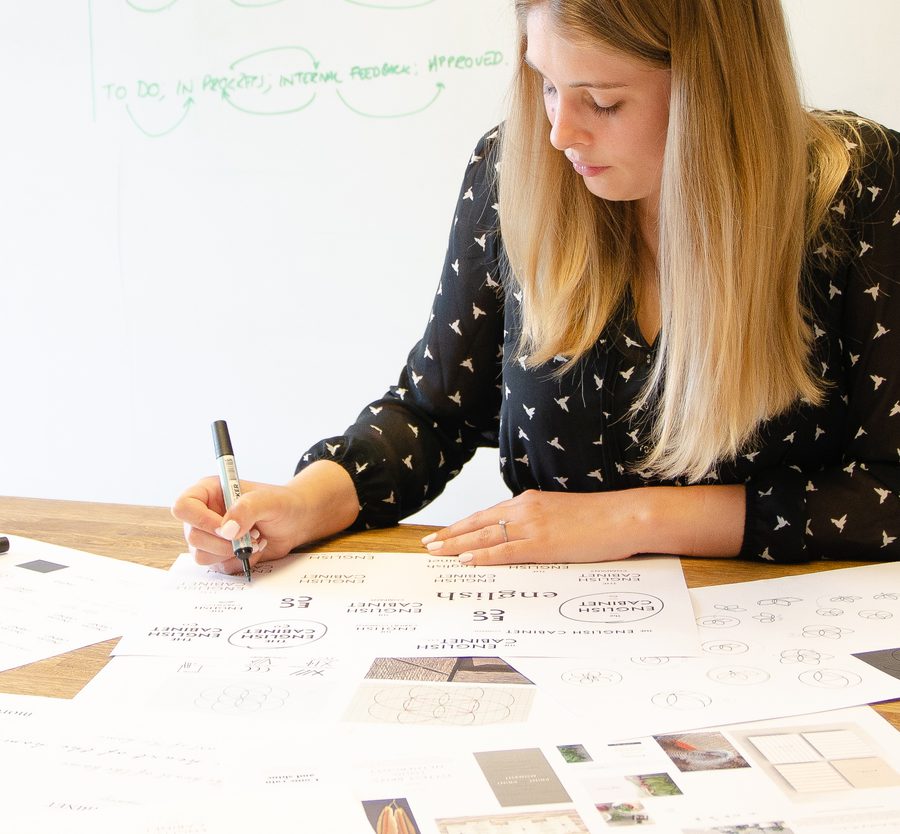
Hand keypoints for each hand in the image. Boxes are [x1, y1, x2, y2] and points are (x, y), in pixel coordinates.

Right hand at [172, 477, 309, 573]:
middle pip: (192, 536)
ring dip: (232, 553)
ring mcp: (209, 536)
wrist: (295, 522)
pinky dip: (238, 562)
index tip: (226, 528)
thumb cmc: (282, 504)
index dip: (201, 521)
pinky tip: (254, 549)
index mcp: (208, 492)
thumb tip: (227, 530)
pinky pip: (217, 568)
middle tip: (250, 534)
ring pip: (201, 556)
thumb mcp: (269, 500)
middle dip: (223, 542)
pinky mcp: (218, 554)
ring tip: (255, 540)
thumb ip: (247, 508)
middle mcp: (203, 514)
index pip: (183, 507)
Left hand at [420, 485, 745, 564]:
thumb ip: (540, 521)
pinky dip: (482, 556)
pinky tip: (466, 561)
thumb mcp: (562, 513)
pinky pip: (504, 551)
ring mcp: (532, 526)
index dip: (464, 525)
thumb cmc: (600, 517)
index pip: (487, 514)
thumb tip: (525, 535)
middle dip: (450, 534)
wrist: (625, 515)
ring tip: (435, 552)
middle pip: (478, 523)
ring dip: (456, 545)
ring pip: (483, 536)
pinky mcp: (542, 543)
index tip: (446, 532)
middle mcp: (525, 509)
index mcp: (529, 501)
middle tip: (428, 543)